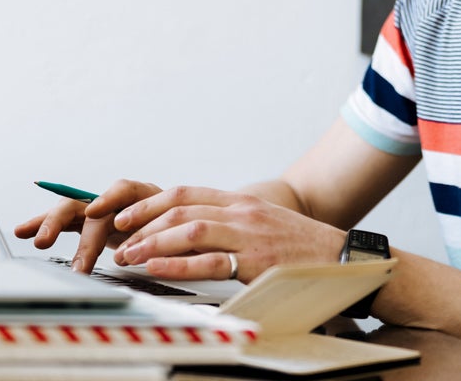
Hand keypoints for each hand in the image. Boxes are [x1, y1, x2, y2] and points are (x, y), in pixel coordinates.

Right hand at [12, 179, 163, 272]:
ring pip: (69, 212)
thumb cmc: (177, 230)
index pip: (123, 191)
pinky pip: (65, 224)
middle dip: (62, 221)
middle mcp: (116, 200)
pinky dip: (45, 227)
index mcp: (143, 195)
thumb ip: (158, 240)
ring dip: (47, 224)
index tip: (93, 213)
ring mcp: (100, 210)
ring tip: (27, 235)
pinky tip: (24, 232)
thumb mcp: (175, 234)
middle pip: (85, 204)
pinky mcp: (89, 223)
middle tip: (45, 242)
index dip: (106, 200)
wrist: (178, 229)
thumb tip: (136, 253)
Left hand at [110, 186, 345, 282]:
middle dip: (143, 224)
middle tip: (118, 239)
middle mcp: (241, 212)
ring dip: (153, 243)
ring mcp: (249, 234)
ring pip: (190, 230)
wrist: (342, 258)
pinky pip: (210, 261)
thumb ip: (230, 223)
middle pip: (180, 209)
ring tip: (128, 256)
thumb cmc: (300, 247)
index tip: (124, 216)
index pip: (185, 193)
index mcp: (240, 202)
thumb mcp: (262, 224)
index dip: (150, 203)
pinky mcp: (256, 261)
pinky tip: (156, 268)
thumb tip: (193, 231)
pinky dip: (178, 263)